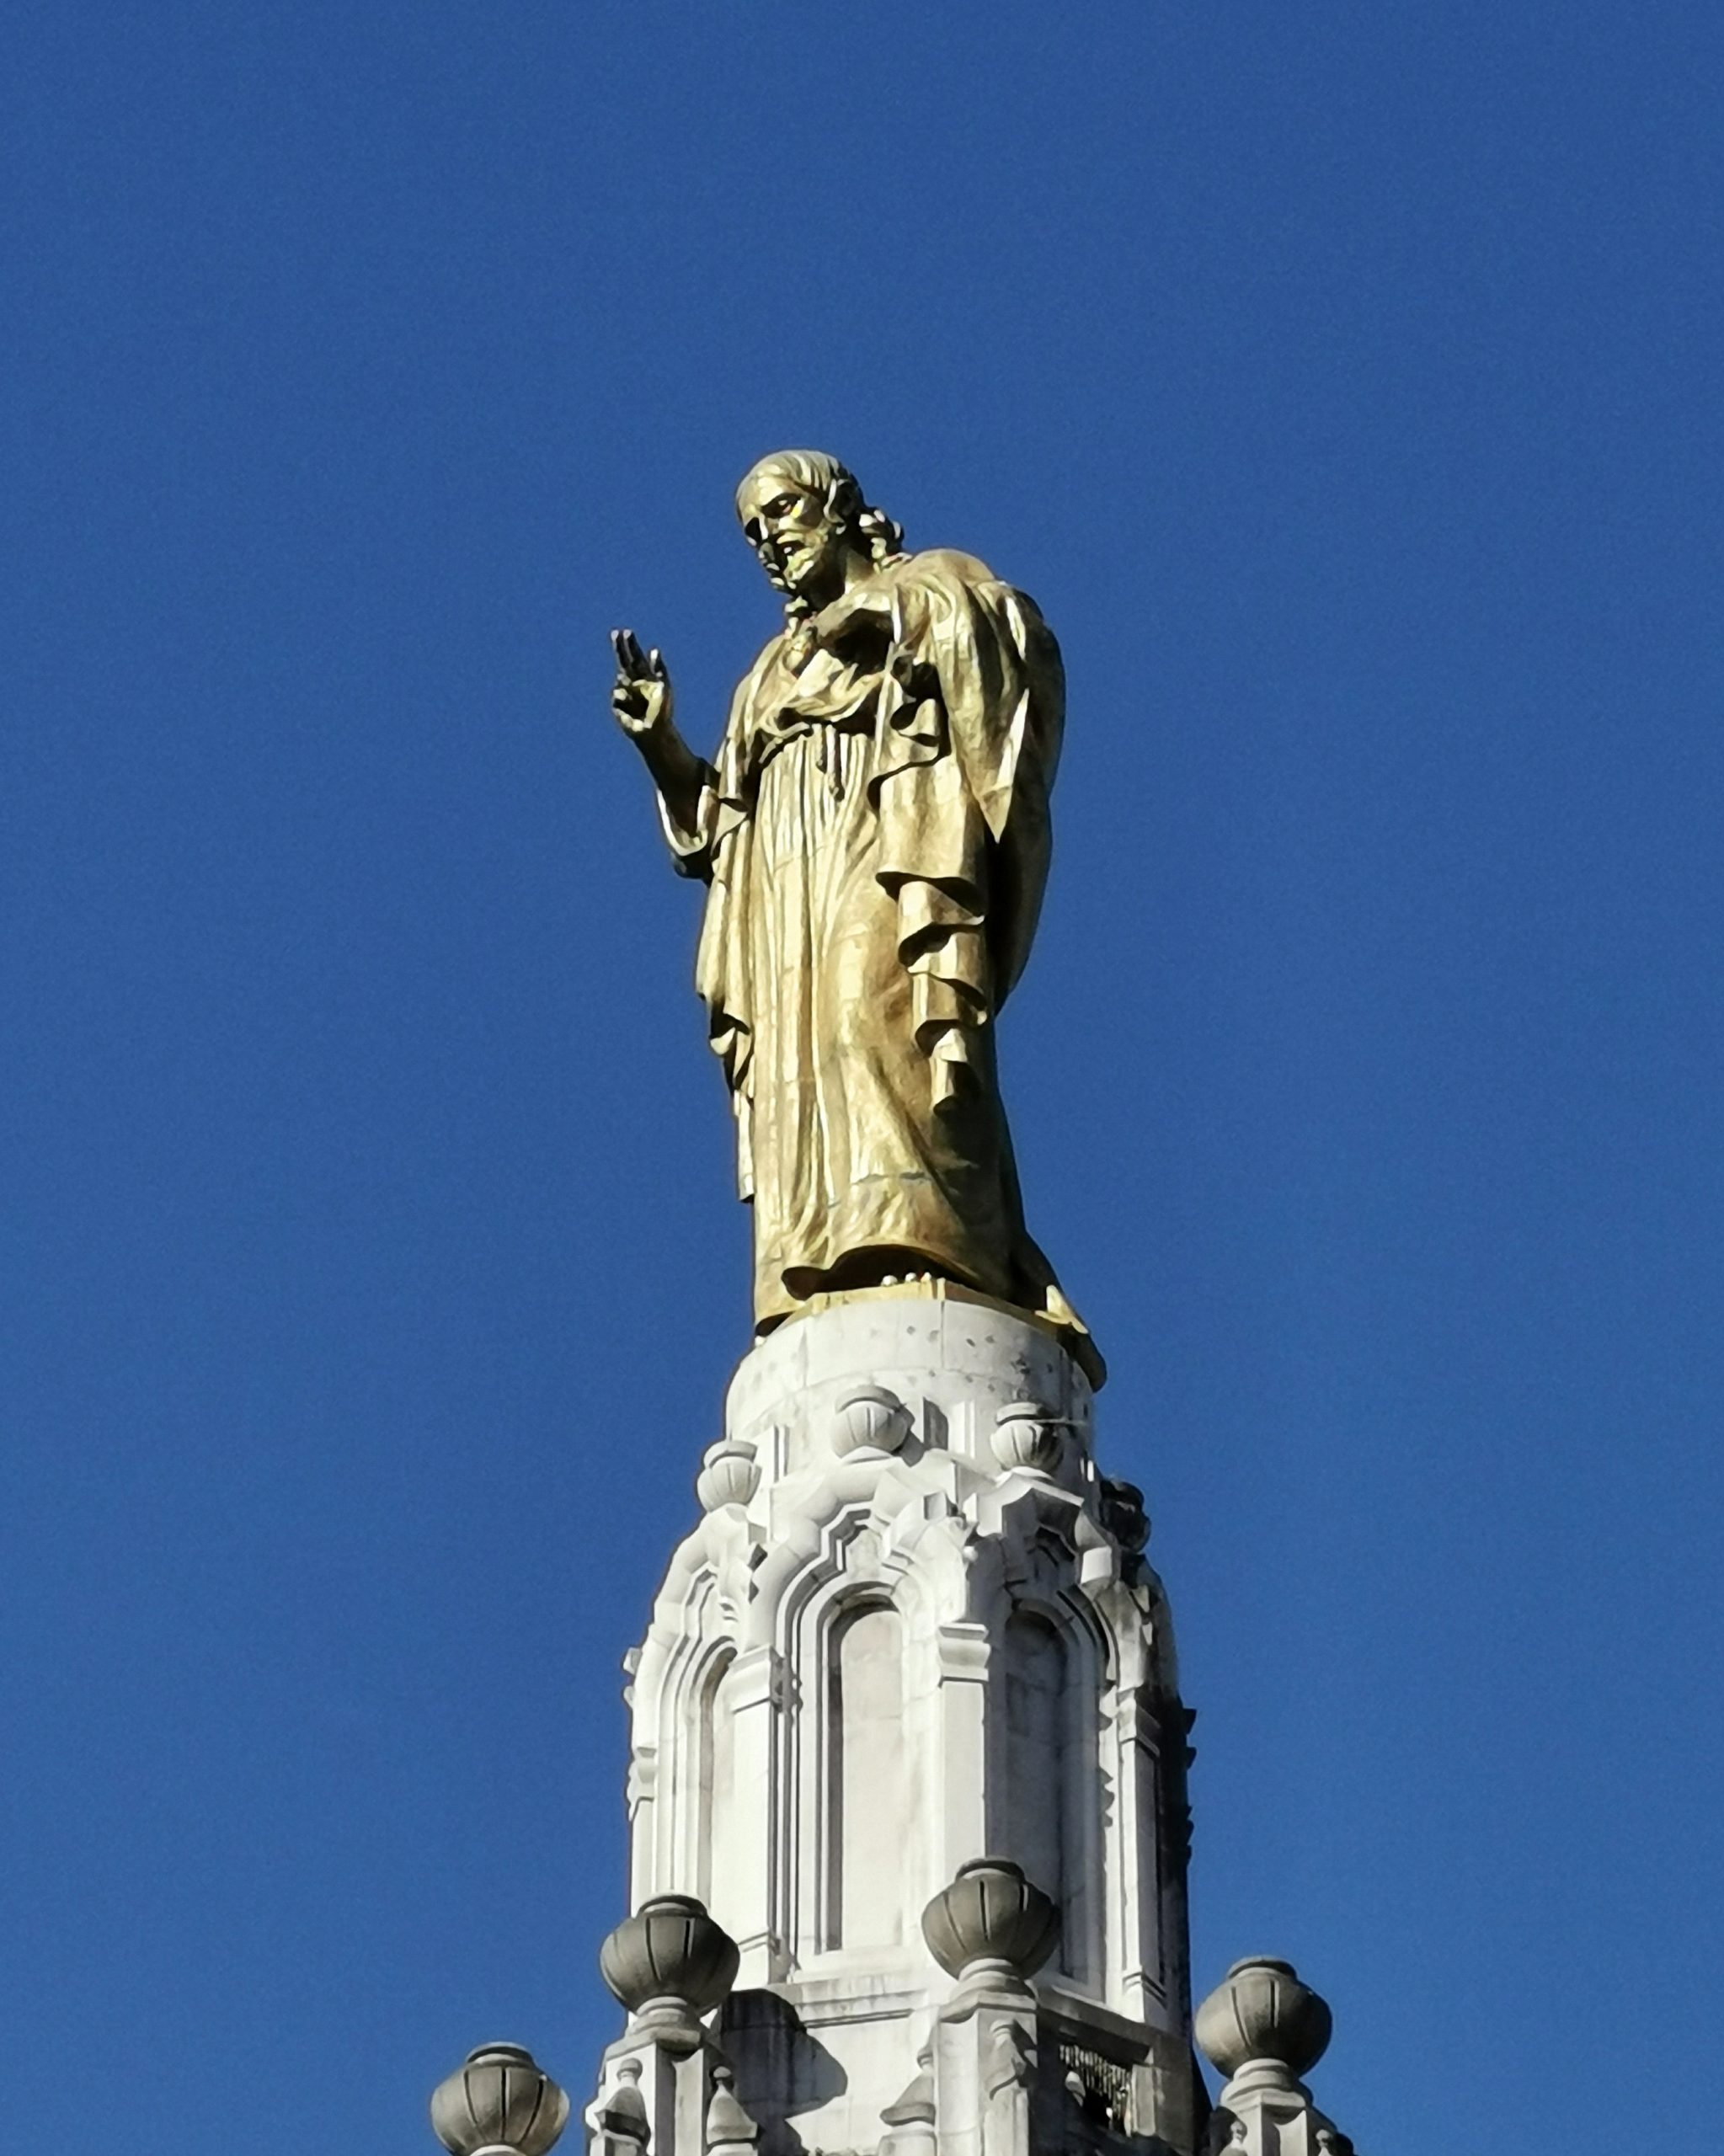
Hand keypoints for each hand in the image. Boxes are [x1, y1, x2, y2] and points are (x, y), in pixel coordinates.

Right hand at [609, 627, 672, 741]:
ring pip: (620, 680)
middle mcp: (634, 683)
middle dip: (619, 648)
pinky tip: (631, 705)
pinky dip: (624, 696)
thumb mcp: (665, 687)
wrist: (654, 731)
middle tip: (615, 633)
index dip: (631, 646)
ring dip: (627, 683)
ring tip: (636, 695)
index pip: (636, 658)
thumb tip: (654, 650)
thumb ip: (659, 669)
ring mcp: (625, 693)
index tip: (626, 632)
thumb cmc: (663, 711)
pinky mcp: (618, 704)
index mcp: (645, 677)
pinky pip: (617, 694)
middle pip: (623, 661)